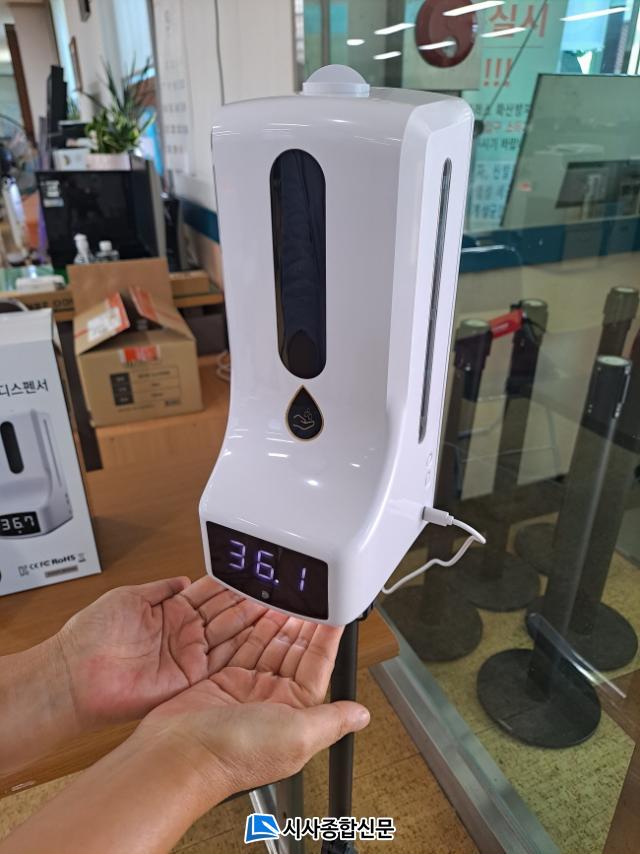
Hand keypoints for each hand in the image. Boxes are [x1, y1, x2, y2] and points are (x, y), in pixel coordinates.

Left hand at [57, 576, 269, 727]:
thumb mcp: (130, 596)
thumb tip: (182, 578)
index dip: (233, 585)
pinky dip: (243, 651)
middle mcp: (183, 634)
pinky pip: (222, 663)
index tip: (255, 576)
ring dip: (254, 624)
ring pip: (230, 636)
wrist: (75, 674)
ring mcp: (187, 657)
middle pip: (227, 614)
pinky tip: (263, 637)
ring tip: (281, 611)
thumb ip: (161, 589)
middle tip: (279, 593)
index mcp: (171, 612)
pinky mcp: (189, 680)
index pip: (211, 594)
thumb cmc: (91, 635)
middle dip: (252, 602)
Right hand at [136, 598, 369, 796]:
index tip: (333, 610)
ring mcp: (247, 690)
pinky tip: (260, 612)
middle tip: (309, 595)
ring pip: (270, 646)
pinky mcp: (222, 681)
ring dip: (279, 622)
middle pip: (295, 652)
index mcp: (297, 714)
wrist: (179, 757)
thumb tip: (362, 715)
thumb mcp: (298, 735)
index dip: (327, 636)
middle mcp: (274, 702)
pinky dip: (252, 628)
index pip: (318, 665)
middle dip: (303, 624)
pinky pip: (243, 647)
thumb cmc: (236, 754)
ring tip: (288, 596)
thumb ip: (333, 720)